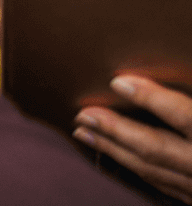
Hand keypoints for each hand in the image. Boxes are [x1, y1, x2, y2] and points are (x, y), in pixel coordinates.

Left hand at [74, 75, 191, 202]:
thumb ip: (190, 101)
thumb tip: (140, 79)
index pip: (182, 115)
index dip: (151, 97)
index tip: (117, 82)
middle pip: (154, 148)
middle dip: (114, 130)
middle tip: (82, 114)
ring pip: (151, 169)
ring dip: (114, 150)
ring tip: (84, 132)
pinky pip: (160, 184)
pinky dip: (133, 166)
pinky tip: (114, 153)